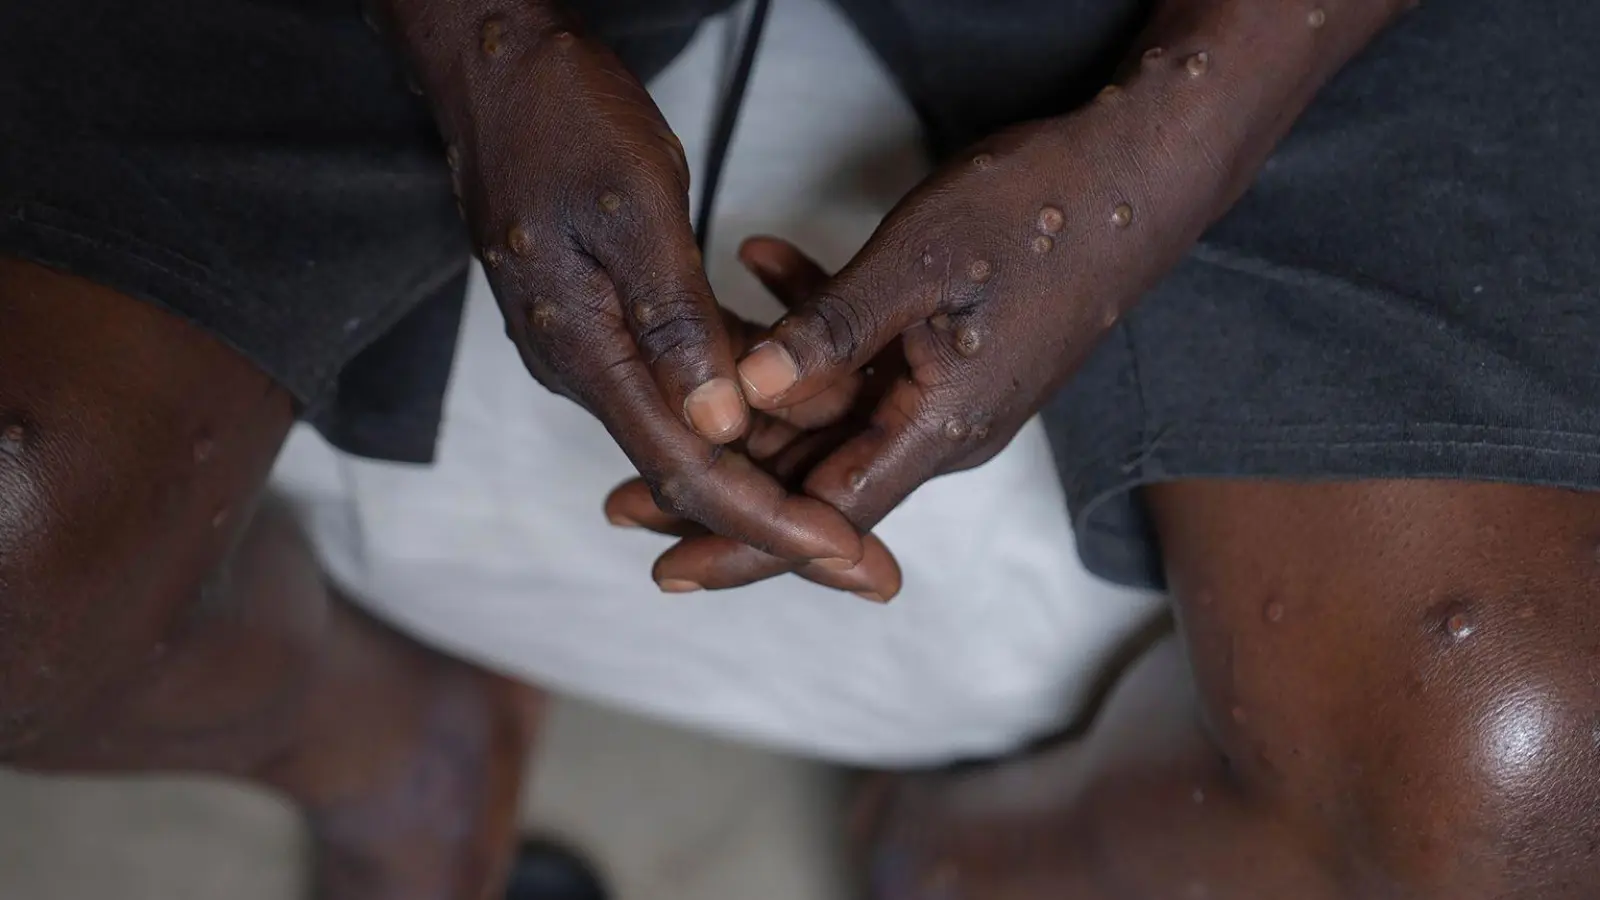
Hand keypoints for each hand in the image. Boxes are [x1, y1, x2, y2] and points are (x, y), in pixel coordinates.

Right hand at [397, 3, 861, 565]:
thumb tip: (722, 424)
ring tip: (858, 495)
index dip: (773, 524)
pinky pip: (688, 377)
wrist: (495, 70)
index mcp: (585, 355)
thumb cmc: (559, 120)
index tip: (847, 555)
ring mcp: (596, 346)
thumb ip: (677, 321)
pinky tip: (806, 400)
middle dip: (787, 519)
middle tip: (870, 563)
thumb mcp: (634, 210)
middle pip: (696, 473)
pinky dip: (748, 395)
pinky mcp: (612, 318)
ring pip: (697, 429)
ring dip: (776, 460)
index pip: (689, 472)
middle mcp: (585, 369)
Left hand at [649, 100, 1228, 589]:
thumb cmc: (1041, 212)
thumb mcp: (917, 264)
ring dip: (755, 395)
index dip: (743, 547)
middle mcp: (944, 427)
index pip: (825, 516)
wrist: (1139, 172)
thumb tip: (749, 391)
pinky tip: (763, 263)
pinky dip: (814, 322)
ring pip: (831, 414)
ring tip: (675, 382)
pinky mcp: (950, 351)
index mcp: (941, 426)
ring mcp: (948, 389)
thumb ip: (830, 332)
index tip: (670, 570)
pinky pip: (865, 358)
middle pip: (816, 476)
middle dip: (722, 480)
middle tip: (625, 494)